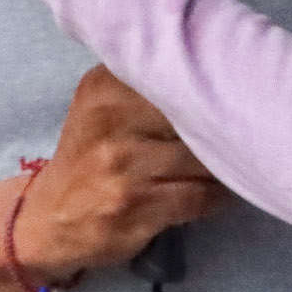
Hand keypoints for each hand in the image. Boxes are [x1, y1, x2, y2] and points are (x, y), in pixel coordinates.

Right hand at [11, 68, 230, 281]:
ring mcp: (123, 166)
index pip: (174, 72)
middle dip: (222, 125)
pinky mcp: (137, 206)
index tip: (232, 92)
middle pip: (194, 113)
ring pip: (201, 157)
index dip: (211, 84)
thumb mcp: (101, 108)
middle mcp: (111, 120)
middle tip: (241, 131)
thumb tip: (216, 71)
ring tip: (228, 164)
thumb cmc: (88, 158)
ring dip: (223, 165)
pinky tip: (218, 193)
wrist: (49, 220)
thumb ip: (143, 85)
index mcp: (103, 87)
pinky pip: (200, 196)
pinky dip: (218, 197)